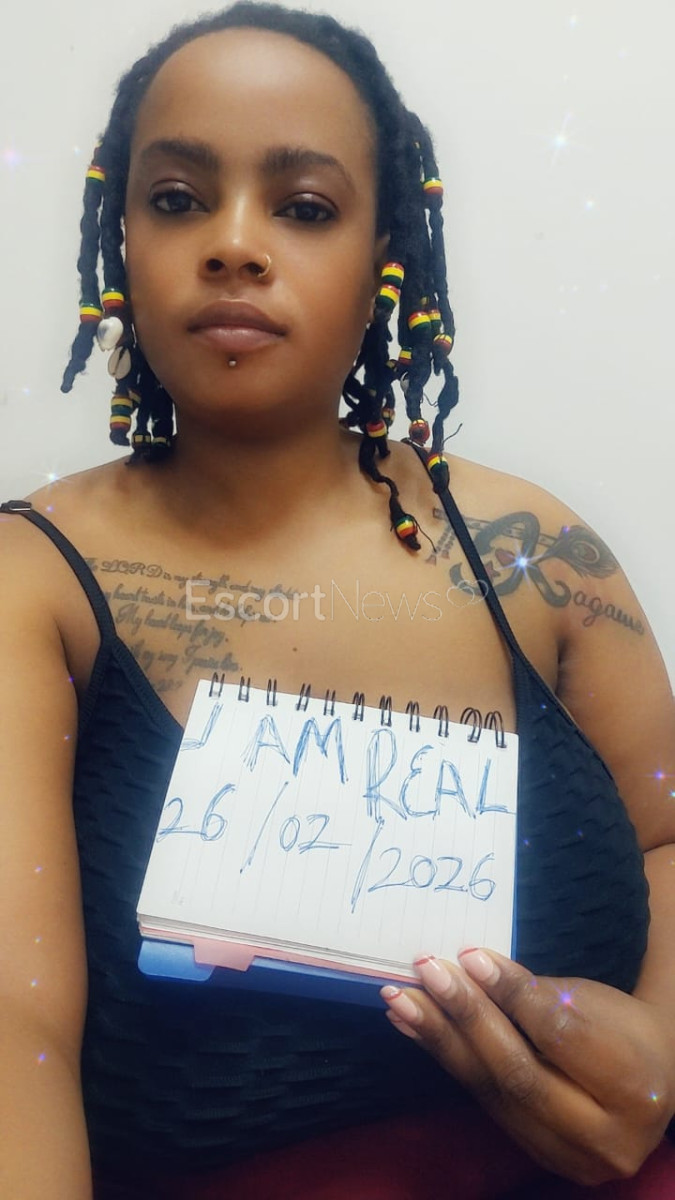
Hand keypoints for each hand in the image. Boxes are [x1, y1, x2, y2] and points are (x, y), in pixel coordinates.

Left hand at [380, 949, 674, 1185]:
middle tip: (427, 972)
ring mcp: (567, 1155)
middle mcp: (604, 1136)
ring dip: (440, 1040)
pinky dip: (447, 1059)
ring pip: (493, 1092)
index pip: (559, 1035)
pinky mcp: (537, 1156)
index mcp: (632, 1086)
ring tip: (402, 999)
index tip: (469, 955)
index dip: (512, 994)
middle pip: (520, 1072)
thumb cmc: (619, 1028)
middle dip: (466, 1017)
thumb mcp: (592, 1001)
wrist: (645, 1081)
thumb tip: (470, 968)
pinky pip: (484, 1102)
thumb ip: (536, 994)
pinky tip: (414, 1028)